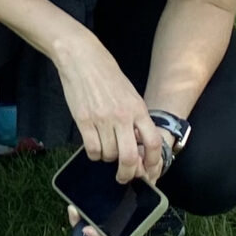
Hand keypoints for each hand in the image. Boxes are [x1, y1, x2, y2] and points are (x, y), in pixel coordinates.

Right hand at [48, 29, 170, 187]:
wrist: (82, 58)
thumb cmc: (107, 74)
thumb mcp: (130, 93)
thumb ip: (135, 117)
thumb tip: (137, 144)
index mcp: (137, 108)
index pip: (153, 142)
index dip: (153, 162)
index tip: (149, 171)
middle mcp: (122, 116)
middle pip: (129, 157)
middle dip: (127, 173)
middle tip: (123, 177)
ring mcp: (102, 119)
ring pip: (109, 154)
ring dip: (107, 158)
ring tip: (105, 148)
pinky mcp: (83, 120)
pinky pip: (92, 149)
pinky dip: (94, 154)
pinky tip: (93, 146)